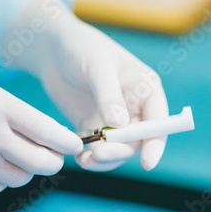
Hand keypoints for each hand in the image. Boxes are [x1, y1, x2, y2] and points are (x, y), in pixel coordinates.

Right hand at [0, 72, 81, 192]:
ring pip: (20, 177)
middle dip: (53, 162)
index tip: (74, 145)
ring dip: (26, 170)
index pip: (46, 130)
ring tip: (17, 155)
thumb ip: (21, 117)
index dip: (67, 142)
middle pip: (39, 163)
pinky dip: (2, 178)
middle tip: (53, 157)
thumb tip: (55, 142)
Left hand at [18, 8, 168, 171]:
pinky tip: (77, 157)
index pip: (158, 122)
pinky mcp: (94, 126)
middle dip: (120, 152)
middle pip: (137, 141)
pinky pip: (97, 149)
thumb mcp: (97, 66)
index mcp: (146, 90)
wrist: (52, 48)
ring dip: (104, 160)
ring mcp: (114, 119)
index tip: (147, 164)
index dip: (155, 144)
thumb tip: (120, 125)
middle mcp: (135, 108)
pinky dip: (89, 156)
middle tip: (97, 155)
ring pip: (117, 150)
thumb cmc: (81, 47)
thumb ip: (109, 96)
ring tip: (84, 161)